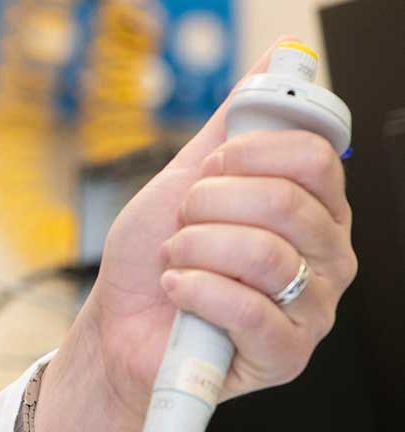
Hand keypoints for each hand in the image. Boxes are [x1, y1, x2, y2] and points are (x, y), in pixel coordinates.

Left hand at [60, 38, 356, 423]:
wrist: (118, 329)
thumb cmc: (153, 262)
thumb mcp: (185, 179)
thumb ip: (232, 125)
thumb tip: (273, 63)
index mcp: (314, 209)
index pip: (314, 157)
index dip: (248, 156)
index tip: (208, 171)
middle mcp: (326, 256)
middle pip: (284, 202)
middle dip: (208, 208)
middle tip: (181, 225)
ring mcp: (313, 307)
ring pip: (263, 254)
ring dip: (194, 251)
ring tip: (174, 262)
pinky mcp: (287, 354)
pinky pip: (248, 310)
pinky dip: (195, 293)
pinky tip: (177, 292)